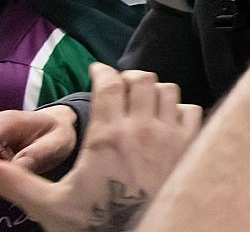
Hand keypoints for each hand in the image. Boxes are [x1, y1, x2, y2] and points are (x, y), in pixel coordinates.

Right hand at [0, 66, 200, 231]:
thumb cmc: (95, 225)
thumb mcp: (48, 204)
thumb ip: (15, 181)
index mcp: (107, 136)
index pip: (109, 84)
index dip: (101, 72)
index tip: (95, 71)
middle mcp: (143, 128)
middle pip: (142, 79)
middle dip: (127, 78)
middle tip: (118, 88)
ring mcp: (171, 137)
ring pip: (169, 91)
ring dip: (154, 91)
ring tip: (142, 102)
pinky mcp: (191, 148)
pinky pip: (193, 111)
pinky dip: (181, 109)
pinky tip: (168, 121)